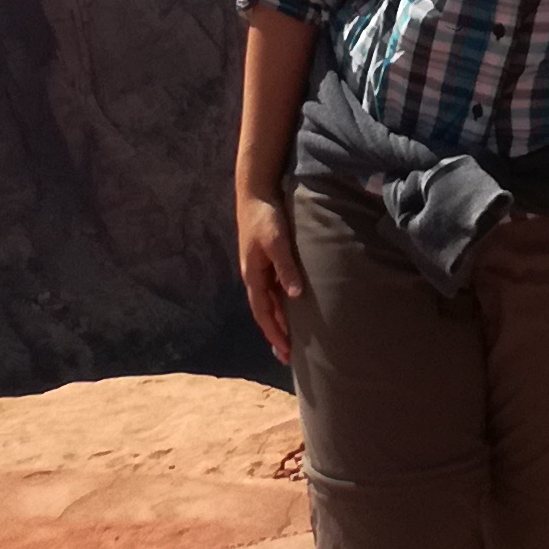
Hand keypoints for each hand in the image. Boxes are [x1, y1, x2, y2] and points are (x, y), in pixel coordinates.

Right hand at [236, 189, 306, 365]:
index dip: (274, 332)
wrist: (255, 192)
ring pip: (268, 302)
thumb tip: (294, 295)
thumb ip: (285, 267)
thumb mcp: (276, 242)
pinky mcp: (266, 260)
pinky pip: (272, 289)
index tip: (286, 351)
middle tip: (287, 356)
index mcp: (254, 276)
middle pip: (264, 312)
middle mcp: (255, 276)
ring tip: (290, 339)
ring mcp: (259, 269)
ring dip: (278, 320)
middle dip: (275, 334)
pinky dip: (280, 304)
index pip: (263, 313)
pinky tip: (290, 308)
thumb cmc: (265, 216)